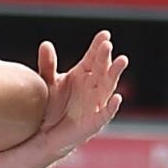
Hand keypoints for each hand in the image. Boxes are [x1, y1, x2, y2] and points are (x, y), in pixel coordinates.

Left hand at [31, 31, 128, 165]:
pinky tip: (117, 98)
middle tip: (107, 45)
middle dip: (105, 57)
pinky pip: (106, 113)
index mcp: (82, 74)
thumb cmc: (51, 105)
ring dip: (115, 74)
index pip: (93, 57)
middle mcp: (93, 86)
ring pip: (108, 86)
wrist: (45, 133)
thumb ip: (47, 65)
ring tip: (121, 61)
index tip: (104, 34)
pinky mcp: (95, 121)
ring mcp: (96, 103)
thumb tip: (46, 44)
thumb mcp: (48, 83)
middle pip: (102, 68)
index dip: (98, 46)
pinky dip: (112, 106)